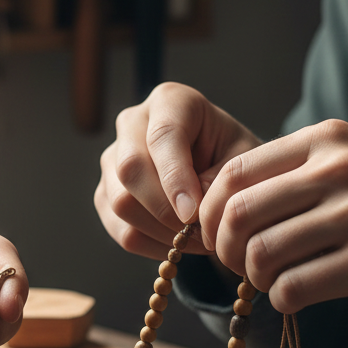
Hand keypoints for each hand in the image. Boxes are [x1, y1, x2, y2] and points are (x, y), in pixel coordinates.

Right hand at [95, 82, 260, 257]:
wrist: (220, 172)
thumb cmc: (235, 160)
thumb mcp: (242, 162)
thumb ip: (218, 180)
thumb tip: (188, 212)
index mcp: (170, 101)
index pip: (162, 137)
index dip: (174, 178)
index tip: (193, 214)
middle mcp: (132, 123)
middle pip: (130, 168)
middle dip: (165, 209)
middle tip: (198, 234)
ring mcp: (112, 159)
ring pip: (120, 202)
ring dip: (160, 231)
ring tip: (195, 241)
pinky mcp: (106, 193)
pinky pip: (120, 229)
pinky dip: (151, 245)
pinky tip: (179, 245)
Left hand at [198, 119, 347, 313]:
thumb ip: (294, 176)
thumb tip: (217, 209)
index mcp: (327, 140)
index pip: (234, 172)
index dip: (209, 212)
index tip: (216, 236)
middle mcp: (339, 169)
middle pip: (237, 212)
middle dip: (223, 248)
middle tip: (237, 265)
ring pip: (260, 252)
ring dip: (254, 277)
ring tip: (272, 281)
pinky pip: (292, 287)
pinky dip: (281, 299)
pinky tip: (296, 297)